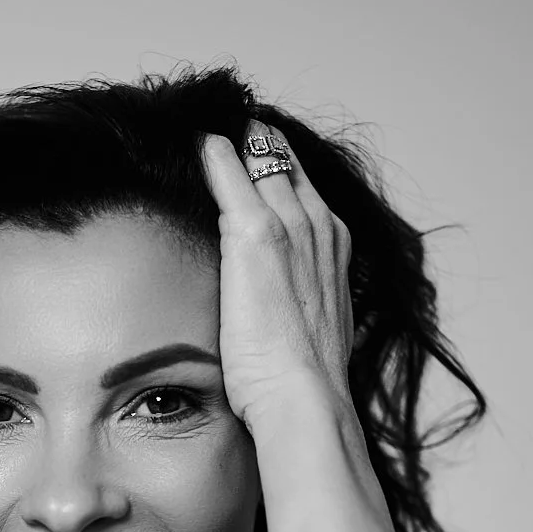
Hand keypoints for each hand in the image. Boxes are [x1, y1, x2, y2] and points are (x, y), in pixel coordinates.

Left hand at [199, 128, 355, 433]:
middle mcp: (319, 228)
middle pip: (286, 166)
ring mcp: (289, 226)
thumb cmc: (303, 380)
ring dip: (236, 145)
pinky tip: (199, 143)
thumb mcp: (312, 330)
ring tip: (209, 133)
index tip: (256, 167)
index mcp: (334, 250)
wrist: (305, 397)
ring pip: (261, 162)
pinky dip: (214, 155)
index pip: (305, 192)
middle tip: (228, 135)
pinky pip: (229, 173)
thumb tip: (281, 315)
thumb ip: (299, 305)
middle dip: (258, 149)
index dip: (279, 174)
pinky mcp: (253, 233)